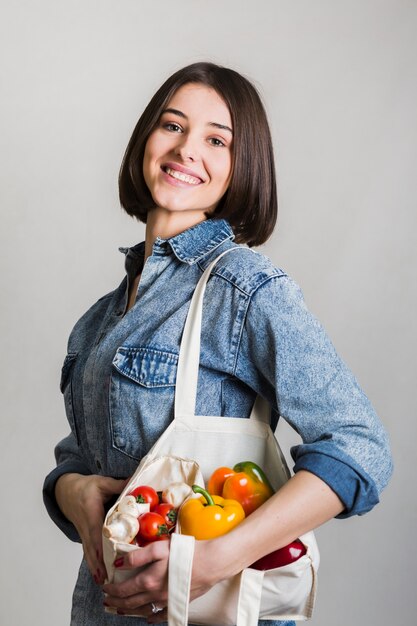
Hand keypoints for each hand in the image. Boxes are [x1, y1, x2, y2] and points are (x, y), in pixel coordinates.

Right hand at [55, 473, 126, 584]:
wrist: (66, 492)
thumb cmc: (85, 487)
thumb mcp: (101, 483)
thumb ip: (117, 484)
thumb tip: (133, 482)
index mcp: (91, 513)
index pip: (96, 532)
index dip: (101, 545)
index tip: (107, 558)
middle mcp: (86, 527)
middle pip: (92, 547)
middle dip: (99, 563)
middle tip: (106, 579)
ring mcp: (84, 534)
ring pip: (89, 553)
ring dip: (95, 567)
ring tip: (102, 582)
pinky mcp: (85, 537)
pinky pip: (88, 552)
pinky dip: (93, 564)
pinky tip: (98, 576)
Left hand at [102, 539, 217, 622]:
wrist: (211, 564)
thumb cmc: (186, 552)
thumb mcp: (159, 548)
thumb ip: (137, 556)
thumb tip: (119, 564)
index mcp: (148, 580)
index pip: (123, 590)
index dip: (111, 590)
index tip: (104, 588)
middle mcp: (155, 594)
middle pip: (130, 603)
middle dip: (116, 602)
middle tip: (107, 601)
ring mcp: (166, 601)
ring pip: (142, 610)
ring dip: (129, 611)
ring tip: (120, 610)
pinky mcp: (177, 602)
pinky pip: (160, 616)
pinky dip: (151, 618)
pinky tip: (148, 618)